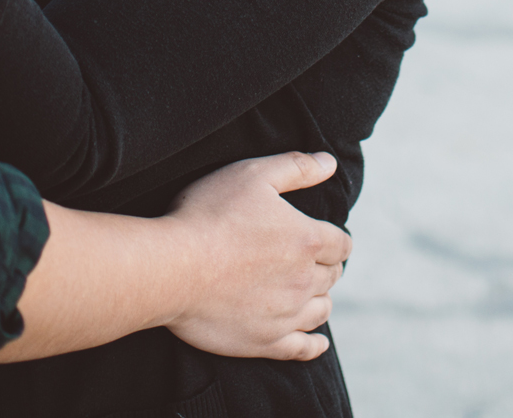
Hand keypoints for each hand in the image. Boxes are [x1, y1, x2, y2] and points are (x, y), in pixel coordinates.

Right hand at [160, 151, 350, 360]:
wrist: (171, 267)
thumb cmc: (208, 215)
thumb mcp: (253, 175)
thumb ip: (296, 167)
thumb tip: (329, 163)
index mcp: (307, 240)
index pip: (341, 244)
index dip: (335, 240)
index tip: (324, 239)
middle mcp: (304, 280)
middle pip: (332, 276)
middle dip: (325, 267)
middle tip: (308, 262)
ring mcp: (286, 315)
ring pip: (321, 310)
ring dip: (319, 298)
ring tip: (307, 292)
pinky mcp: (265, 341)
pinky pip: (302, 349)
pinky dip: (314, 345)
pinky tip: (316, 342)